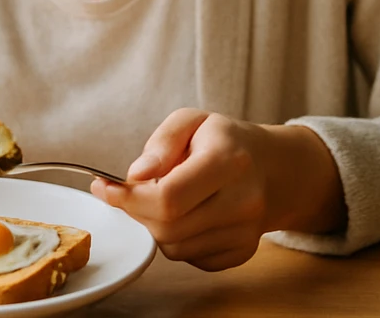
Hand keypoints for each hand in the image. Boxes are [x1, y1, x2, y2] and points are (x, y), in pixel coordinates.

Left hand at [91, 109, 344, 270]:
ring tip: (165, 199)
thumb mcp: (193, 121)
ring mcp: (244, 231)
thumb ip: (162, 143)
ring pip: (175, 247)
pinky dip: (176, 241)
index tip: (106, 187)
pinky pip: (190, 259)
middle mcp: (243, 201)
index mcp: (229, 160)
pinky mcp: (241, 252)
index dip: (129, 197)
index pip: (169, 197)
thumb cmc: (226, 141)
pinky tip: (186, 216)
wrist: (273, 169)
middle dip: (138, 211)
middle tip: (132, 192)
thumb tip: (135, 175)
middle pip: (168, 227)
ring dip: (156, 227)